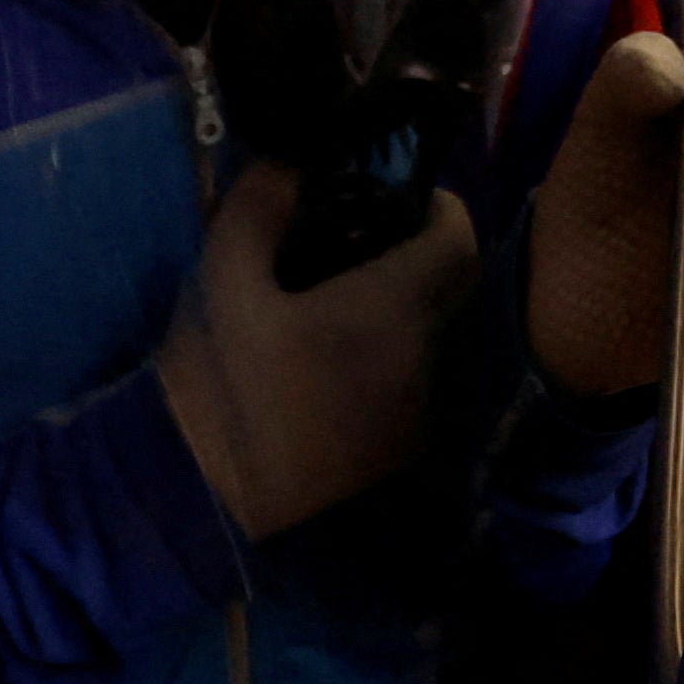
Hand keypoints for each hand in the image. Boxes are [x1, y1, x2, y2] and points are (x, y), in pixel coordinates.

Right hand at [154, 164, 480, 535]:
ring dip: (397, 304)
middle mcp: (424, 350)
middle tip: (359, 234)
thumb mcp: (225, 293)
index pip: (458, 234)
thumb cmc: (236, 397)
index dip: (439, 204)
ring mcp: (416, 404)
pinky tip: (324, 354)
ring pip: (429, 328)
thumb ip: (255, 215)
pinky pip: (406, 371)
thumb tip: (284, 164)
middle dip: (417, 249)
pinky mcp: (399, 444)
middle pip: (450, 280)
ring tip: (329, 292)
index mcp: (395, 305)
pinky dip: (381, 349)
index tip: (399, 193)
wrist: (238, 520)